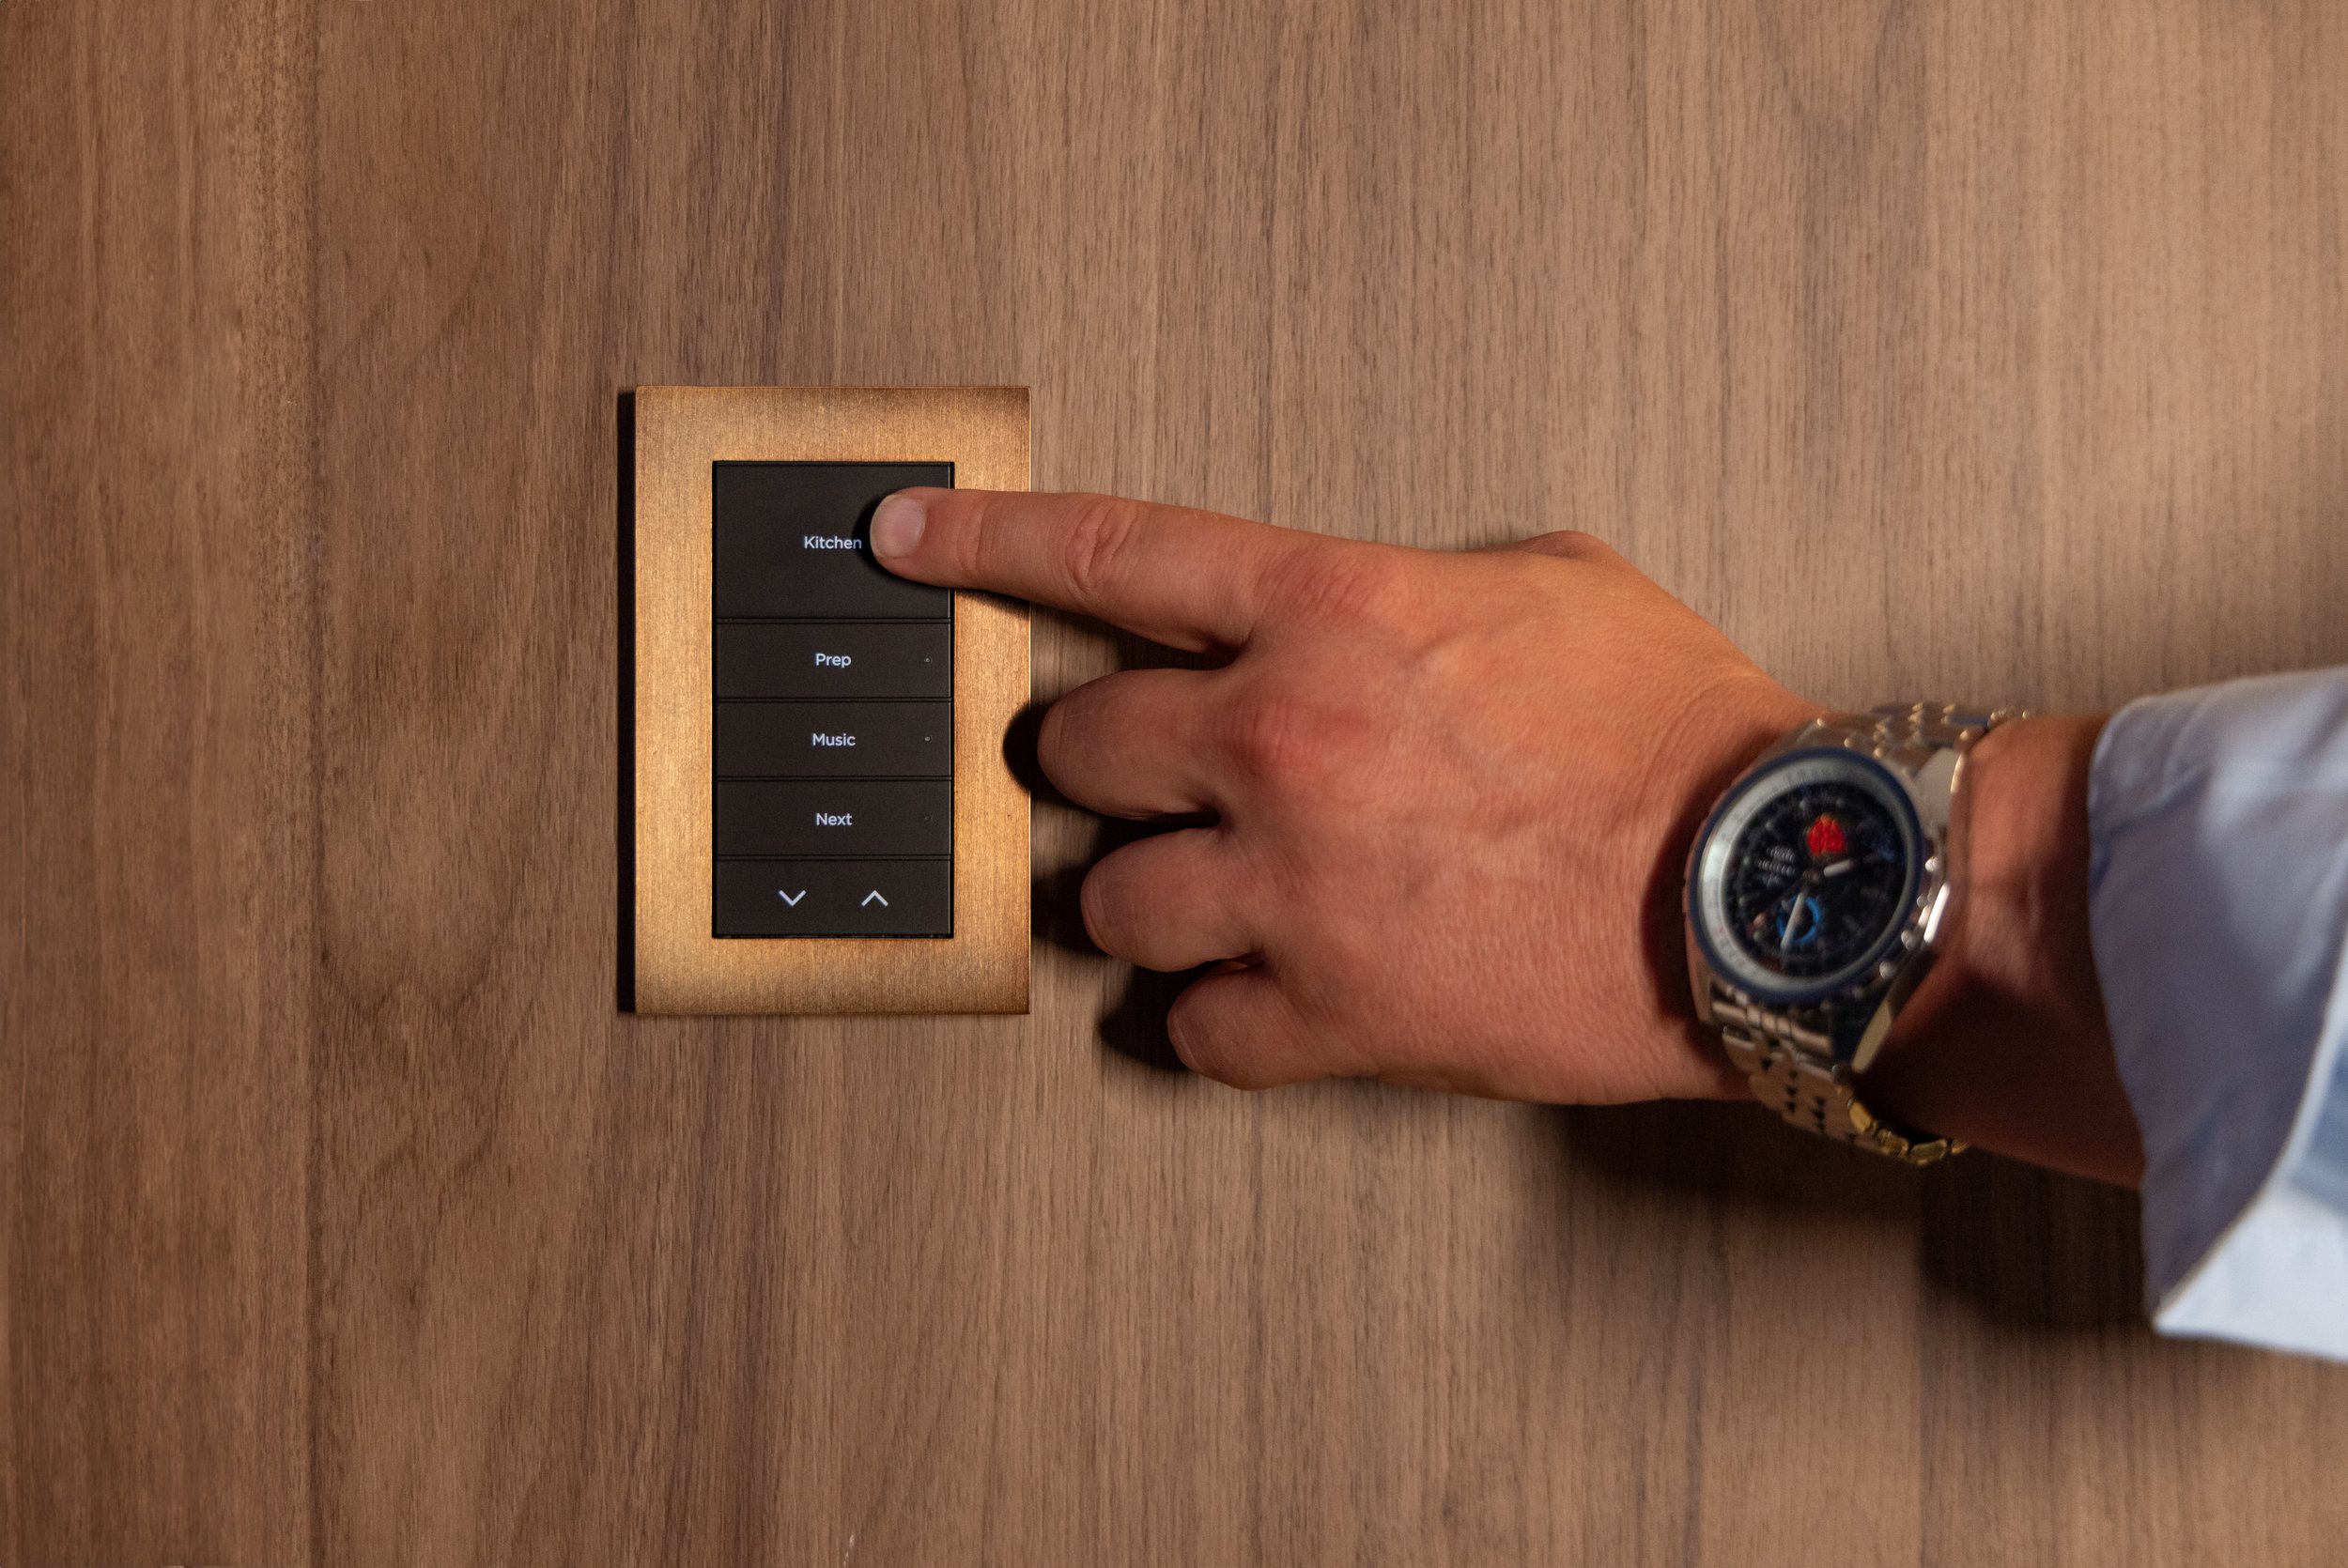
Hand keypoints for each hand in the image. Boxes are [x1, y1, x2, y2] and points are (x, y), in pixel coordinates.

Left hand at [872, 488, 1810, 1104]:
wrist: (1765, 880)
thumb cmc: (1678, 731)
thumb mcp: (1546, 582)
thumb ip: (1408, 585)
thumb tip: (1348, 612)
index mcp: (1331, 612)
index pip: (1109, 554)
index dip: (986, 541)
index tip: (905, 538)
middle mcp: (1284, 741)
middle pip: (1078, 746)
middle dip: (1092, 757)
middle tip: (1137, 776)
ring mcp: (1293, 886)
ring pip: (1110, 900)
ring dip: (1142, 894)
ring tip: (1206, 894)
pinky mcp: (1330, 1013)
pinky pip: (1193, 1029)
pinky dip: (1212, 1013)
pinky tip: (1260, 991)